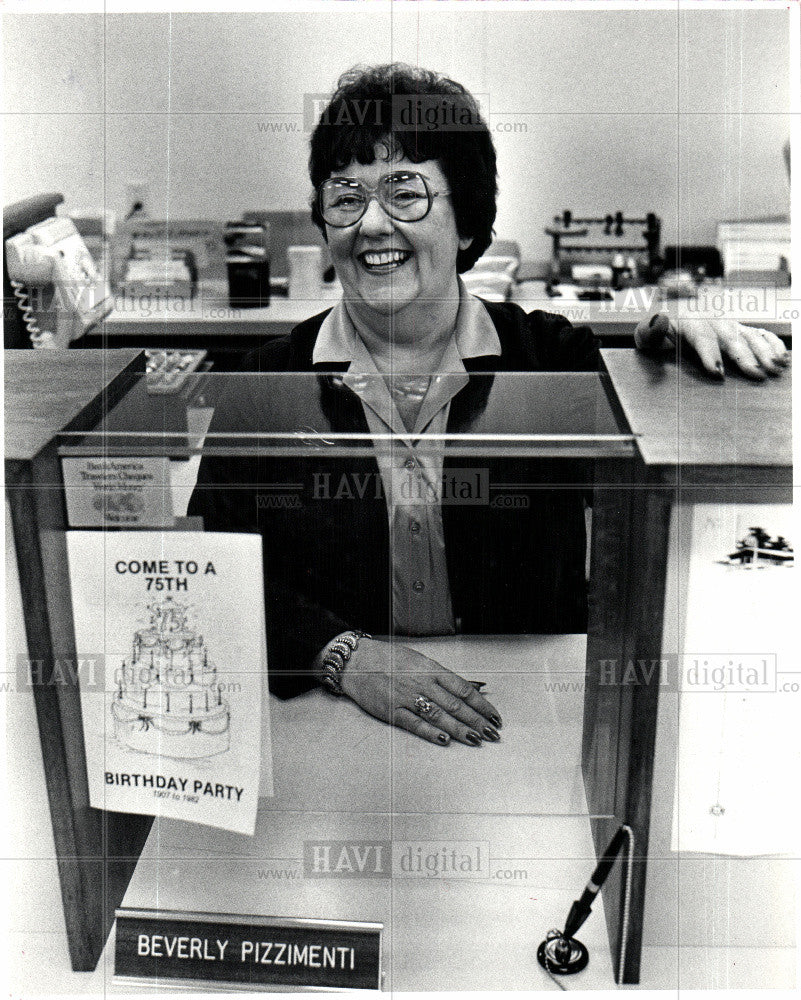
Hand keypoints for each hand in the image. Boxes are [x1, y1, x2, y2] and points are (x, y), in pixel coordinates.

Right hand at [337, 638, 502, 746]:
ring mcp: (407, 697)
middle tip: (493, 734)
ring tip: (476, 740)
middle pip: (456, 705)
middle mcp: (422, 683)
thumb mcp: (422, 661)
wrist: (358, 662)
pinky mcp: (392, 711)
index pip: (464, 689)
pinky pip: (414, 723)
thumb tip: (476, 686)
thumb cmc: (392, 660)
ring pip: (439, 715)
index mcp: (432, 670)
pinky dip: (430, 731)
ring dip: (460, 729)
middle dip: (477, 721)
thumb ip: (447, 678)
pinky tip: (445, 739)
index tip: (495, 717)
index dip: (482, 705)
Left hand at [635, 314, 789, 379]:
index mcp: (690, 323)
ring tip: (774, 369)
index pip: (702, 337)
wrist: (668, 328)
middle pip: (731, 339)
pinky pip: (760, 335)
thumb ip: (649, 332)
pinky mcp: (740, 332)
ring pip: (749, 337)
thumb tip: (658, 321)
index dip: (710, 354)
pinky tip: (782, 358)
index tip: (716, 372)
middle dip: (744, 357)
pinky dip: (773, 345)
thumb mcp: (646, 335)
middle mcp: (714, 322)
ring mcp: (729, 326)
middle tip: (756, 375)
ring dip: (764, 352)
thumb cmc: (656, 337)